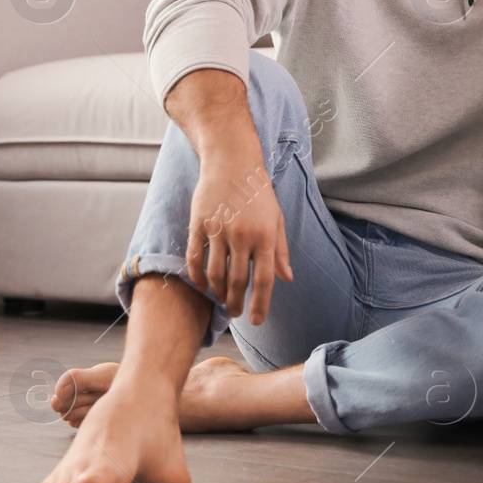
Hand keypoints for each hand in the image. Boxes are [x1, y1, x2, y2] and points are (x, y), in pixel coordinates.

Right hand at [187, 151, 292, 325]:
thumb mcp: (277, 219)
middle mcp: (242, 235)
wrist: (232, 161)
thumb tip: (287, 278)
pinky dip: (197, 277)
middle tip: (235, 313)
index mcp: (265, 236)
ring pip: (215, 274)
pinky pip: (195, 258)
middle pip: (237, 282)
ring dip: (218, 293)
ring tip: (221, 301)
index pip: (264, 280)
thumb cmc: (258, 191)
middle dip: (236, 304)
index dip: (260, 304)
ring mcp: (218, 230)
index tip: (257, 321)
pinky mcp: (199, 224)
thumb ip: (280, 250)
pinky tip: (202, 286)